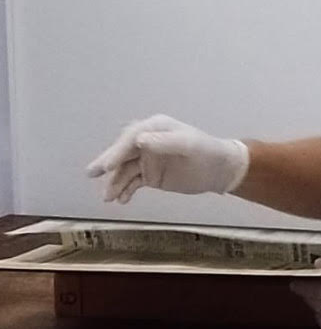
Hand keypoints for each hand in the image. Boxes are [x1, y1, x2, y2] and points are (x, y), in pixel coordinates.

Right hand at [86, 114, 248, 203]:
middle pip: (122, 153)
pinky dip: (125, 191)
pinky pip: (133, 183)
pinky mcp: (150, 175)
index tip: (107, 164)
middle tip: (92, 174)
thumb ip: (165, 142)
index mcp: (154, 127)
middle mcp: (147, 141)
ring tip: (109, 198)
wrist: (220, 170)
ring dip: (115, 183)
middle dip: (108, 164)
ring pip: (125, 170)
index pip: (131, 138)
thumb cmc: (207, 151)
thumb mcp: (188, 144)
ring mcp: (147, 159)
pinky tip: (122, 200)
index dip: (117, 151)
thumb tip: (140, 139)